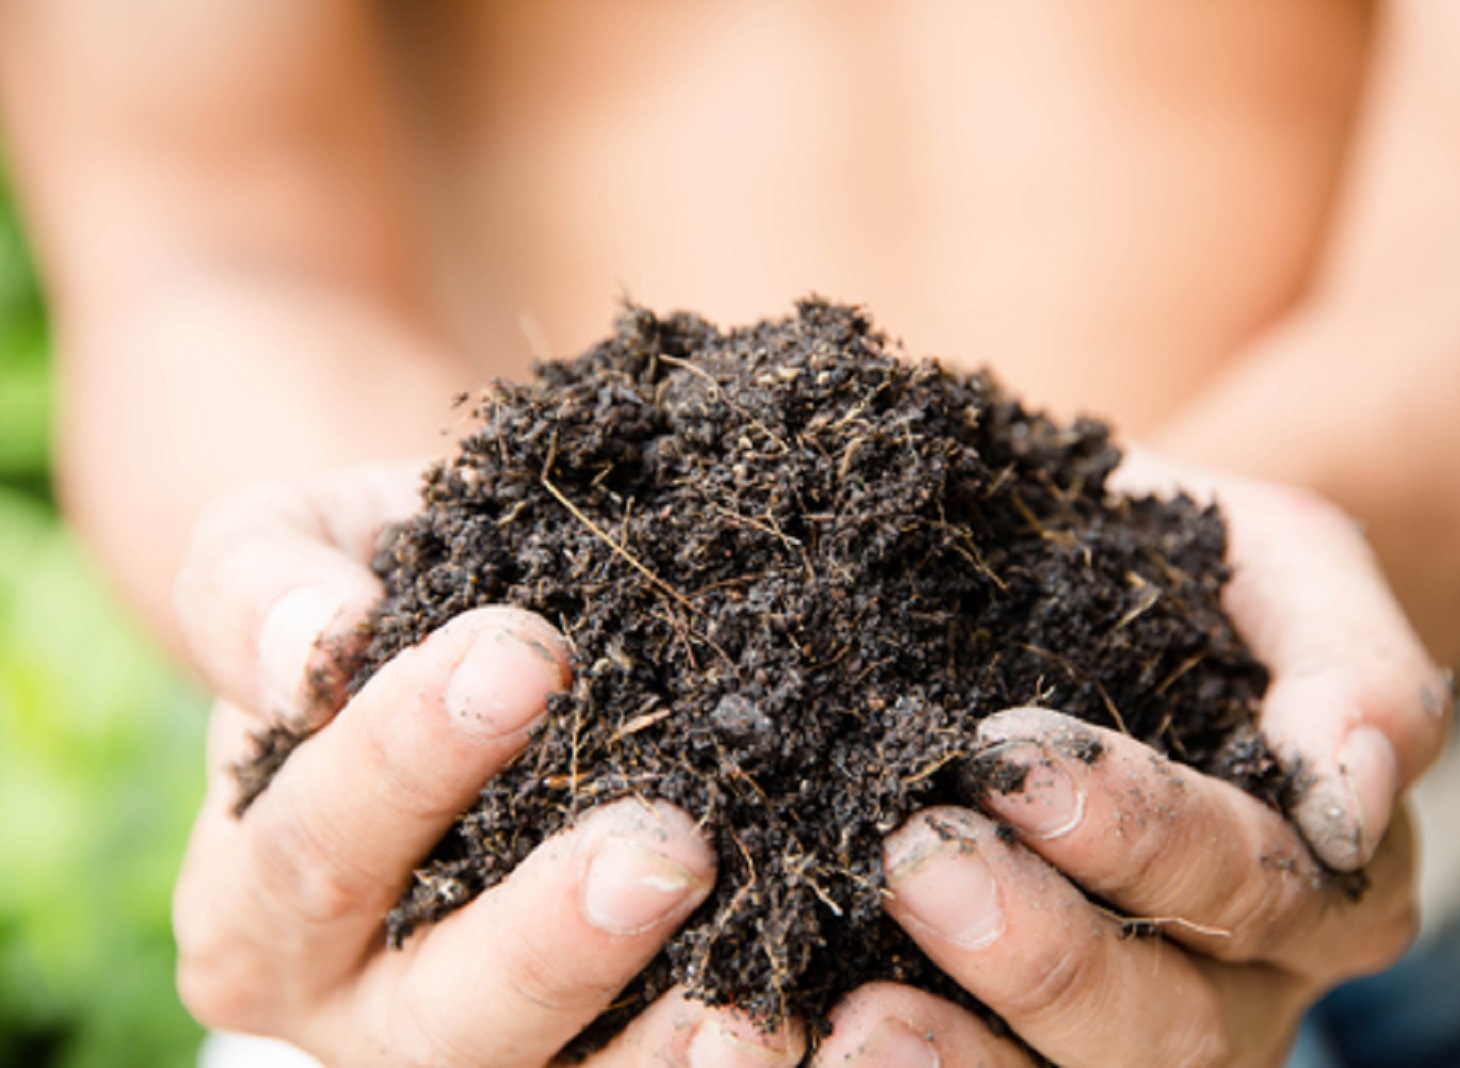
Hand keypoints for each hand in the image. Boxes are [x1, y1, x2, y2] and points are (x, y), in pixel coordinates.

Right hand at [171, 465, 806, 1066]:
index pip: (317, 846)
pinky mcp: (601, 1059)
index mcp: (262, 904)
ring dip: (666, 1050)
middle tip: (667, 849)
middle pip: (443, 1011)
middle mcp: (366, 1011)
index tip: (521, 652)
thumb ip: (262, 590)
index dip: (407, 758)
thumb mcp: (291, 555)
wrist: (476, 634)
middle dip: (555, 937)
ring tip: (760, 997)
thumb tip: (310, 653)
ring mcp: (496, 1051)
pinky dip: (734, 1059)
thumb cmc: (382, 586)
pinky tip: (815, 1019)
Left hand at [810, 454, 1451, 1067]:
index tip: (1010, 756)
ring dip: (972, 1054)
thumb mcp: (1279, 561)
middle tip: (919, 858)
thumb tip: (1350, 791)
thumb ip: (1349, 661)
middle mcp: (1246, 981)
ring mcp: (1134, 1028)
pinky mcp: (1025, 1037)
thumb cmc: (1176, 568)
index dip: (1147, 835)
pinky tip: (843, 1036)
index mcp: (1327, 873)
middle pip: (1180, 1026)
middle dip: (1048, 954)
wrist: (1065, 576)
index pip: (1264, 885)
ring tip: (862, 1013)